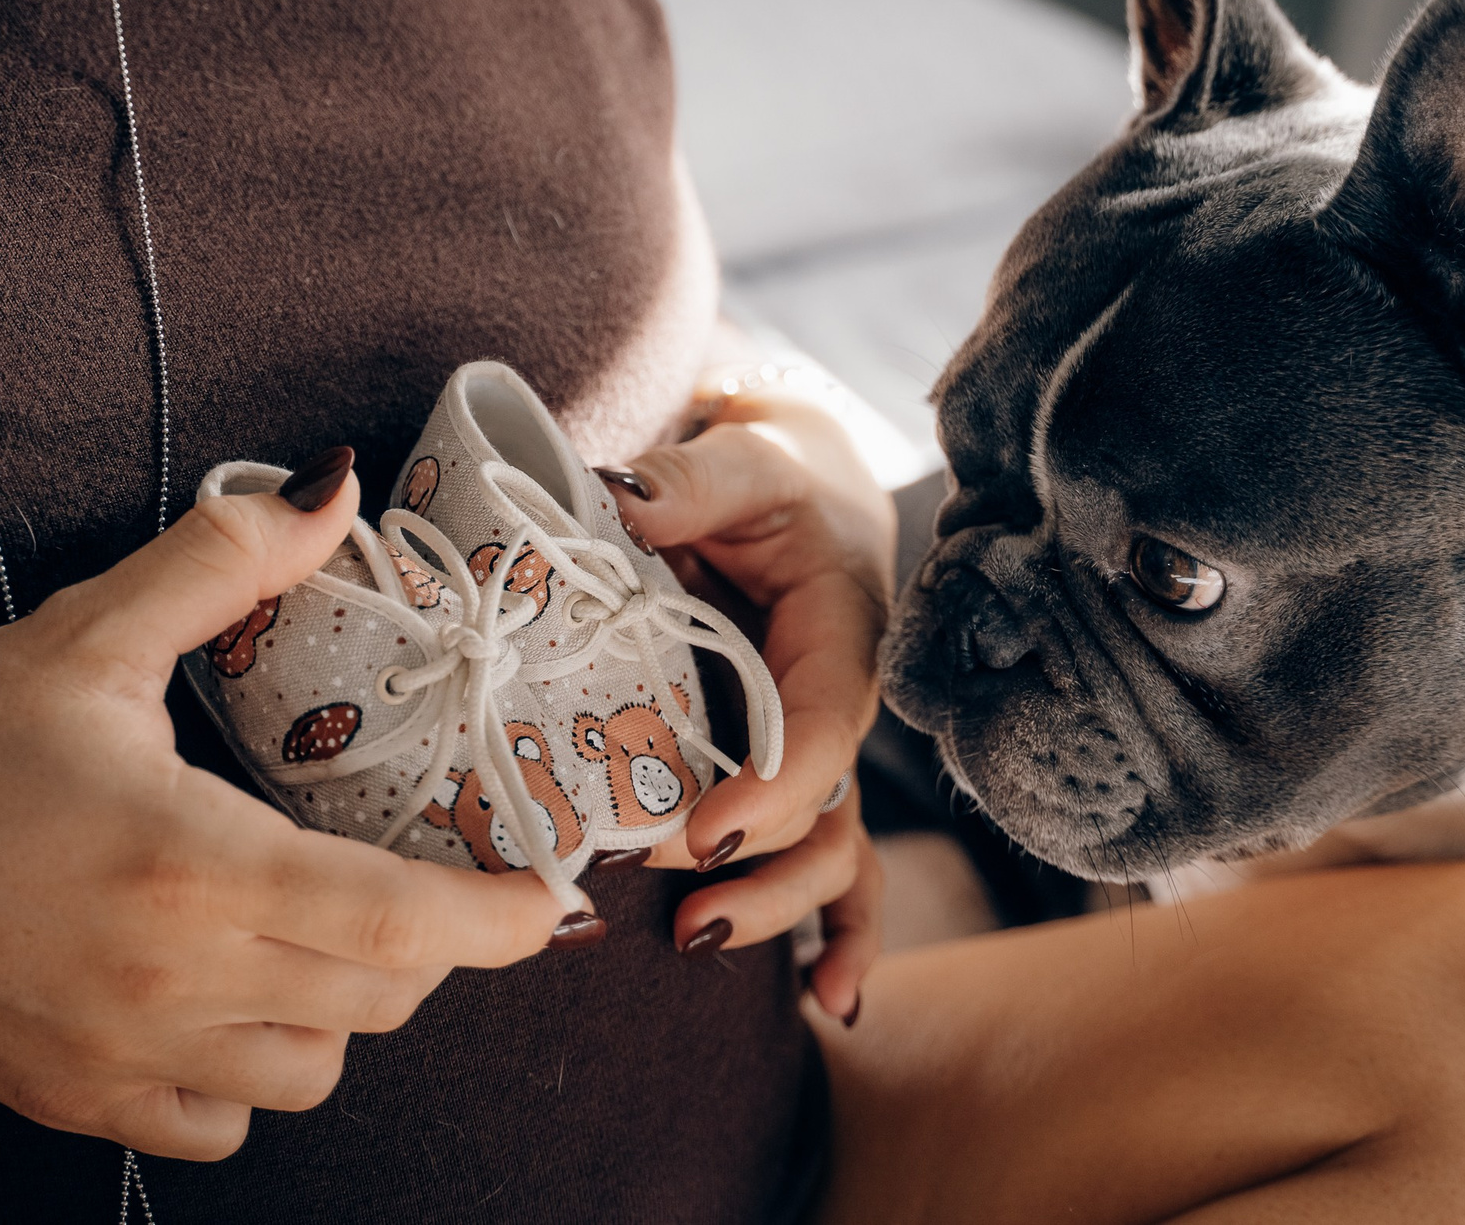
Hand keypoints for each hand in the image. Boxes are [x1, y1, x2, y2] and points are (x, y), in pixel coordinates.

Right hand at [0, 451, 578, 1158]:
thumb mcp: (81, 636)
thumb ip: (222, 563)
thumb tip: (330, 486)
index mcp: (196, 864)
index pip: (406, 924)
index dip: (500, 920)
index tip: (544, 895)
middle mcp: (178, 980)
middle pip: (379, 1000)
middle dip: (424, 944)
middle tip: (415, 874)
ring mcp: (127, 1057)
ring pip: (312, 1071)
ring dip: (343, 1007)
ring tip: (314, 929)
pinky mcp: (77, 1101)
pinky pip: (220, 1121)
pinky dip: (253, 1073)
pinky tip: (227, 997)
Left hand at [604, 388, 893, 1019]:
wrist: (795, 488)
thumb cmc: (771, 478)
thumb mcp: (742, 462)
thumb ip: (691, 481)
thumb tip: (624, 493)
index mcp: (839, 640)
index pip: (820, 730)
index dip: (768, 792)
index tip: (698, 834)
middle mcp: (838, 709)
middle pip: (818, 813)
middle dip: (752, 868)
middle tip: (667, 897)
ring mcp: (818, 752)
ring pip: (827, 852)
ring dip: (779, 911)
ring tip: (697, 943)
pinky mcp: (792, 774)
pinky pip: (835, 863)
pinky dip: (841, 935)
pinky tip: (827, 1000)